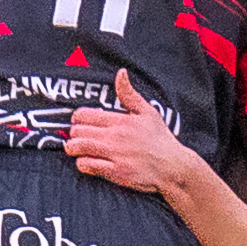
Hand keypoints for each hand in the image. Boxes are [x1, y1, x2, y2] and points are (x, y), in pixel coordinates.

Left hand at [65, 69, 191, 194]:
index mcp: (120, 120)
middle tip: (78, 137)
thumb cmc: (160, 140)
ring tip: (77, 149)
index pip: (83, 114)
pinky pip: (87, 165)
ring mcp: (114, 154)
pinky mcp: (115, 172)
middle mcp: (115, 136)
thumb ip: (129, 94)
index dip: (77, 118)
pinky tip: (87, 162)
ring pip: (78, 147)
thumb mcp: (148, 112)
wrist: (173, 167)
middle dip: (74, 134)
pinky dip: (82, 163)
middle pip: (77, 131)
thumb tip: (120, 73)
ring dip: (73, 148)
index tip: (80, 123)